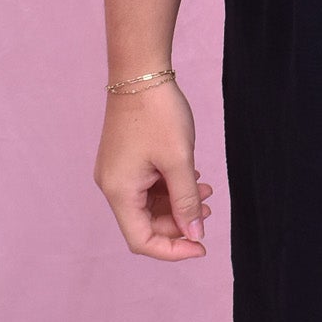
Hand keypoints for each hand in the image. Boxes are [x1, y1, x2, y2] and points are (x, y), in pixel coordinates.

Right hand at [94, 79, 213, 260]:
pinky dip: (170, 187)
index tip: (202, 246)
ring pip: (149, 204)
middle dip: (179, 221)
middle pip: (146, 223)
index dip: (172, 249)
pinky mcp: (126, 158)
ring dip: (178, 202)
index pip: (142, 240)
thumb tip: (195, 235)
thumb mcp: (179, 160)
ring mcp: (118, 171)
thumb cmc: (158, 114)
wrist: (140, 71)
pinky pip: (148, 185)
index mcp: (119, 191)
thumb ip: (187, 201)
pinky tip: (192, 175)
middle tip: (209, 209)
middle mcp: (113, 185)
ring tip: (206, 190)